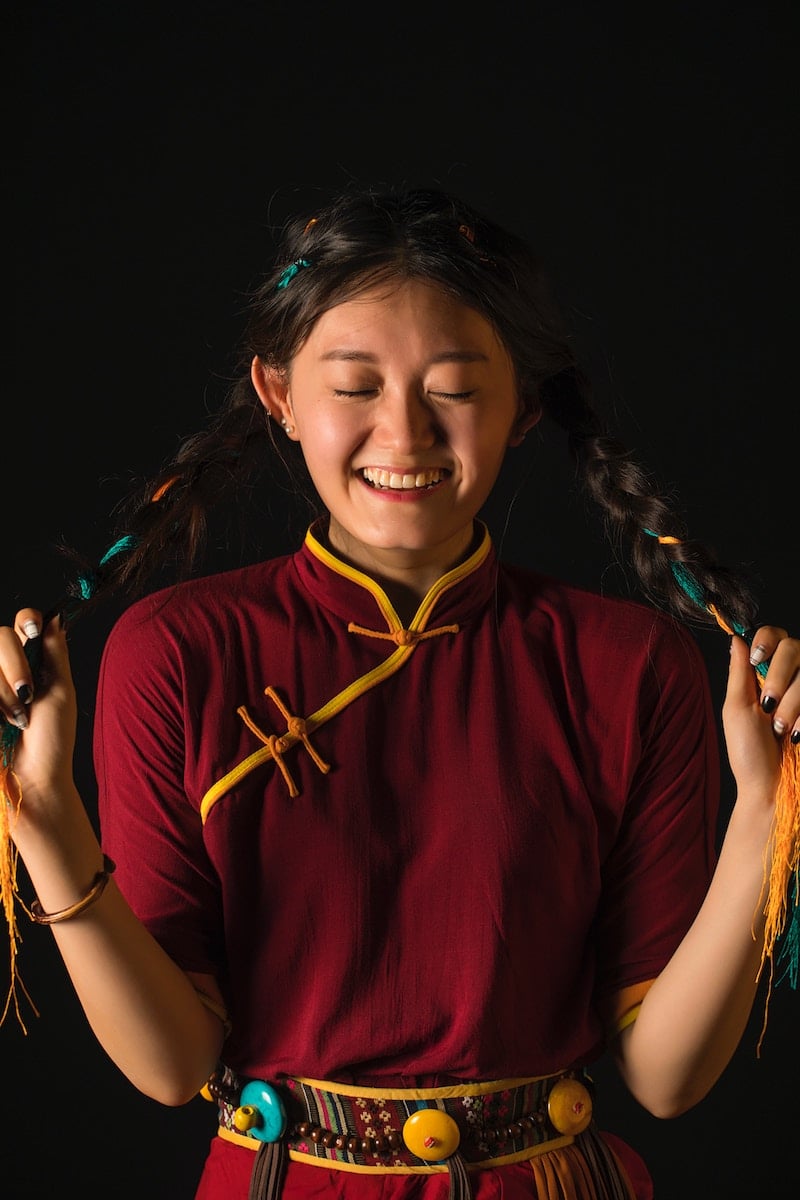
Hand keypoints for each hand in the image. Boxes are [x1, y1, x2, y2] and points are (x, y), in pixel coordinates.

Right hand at [0, 608, 77, 819]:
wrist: (32, 776)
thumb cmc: (51, 739)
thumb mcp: (61, 692)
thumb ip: (56, 653)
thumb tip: (57, 616)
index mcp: (32, 661)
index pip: (23, 622)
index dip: (26, 621)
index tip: (33, 633)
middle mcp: (6, 668)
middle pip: (1, 636)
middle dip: (15, 665)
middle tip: (27, 693)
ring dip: (3, 692)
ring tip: (16, 717)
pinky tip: (3, 721)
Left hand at [723, 625, 799, 797]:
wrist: (771, 786)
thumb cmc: (748, 752)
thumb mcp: (736, 709)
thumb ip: (738, 672)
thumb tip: (735, 637)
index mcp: (765, 674)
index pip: (774, 636)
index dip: (767, 640)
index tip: (756, 659)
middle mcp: (792, 678)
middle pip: (794, 647)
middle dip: (779, 677)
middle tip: (767, 705)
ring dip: (792, 704)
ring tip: (780, 729)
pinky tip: (797, 735)